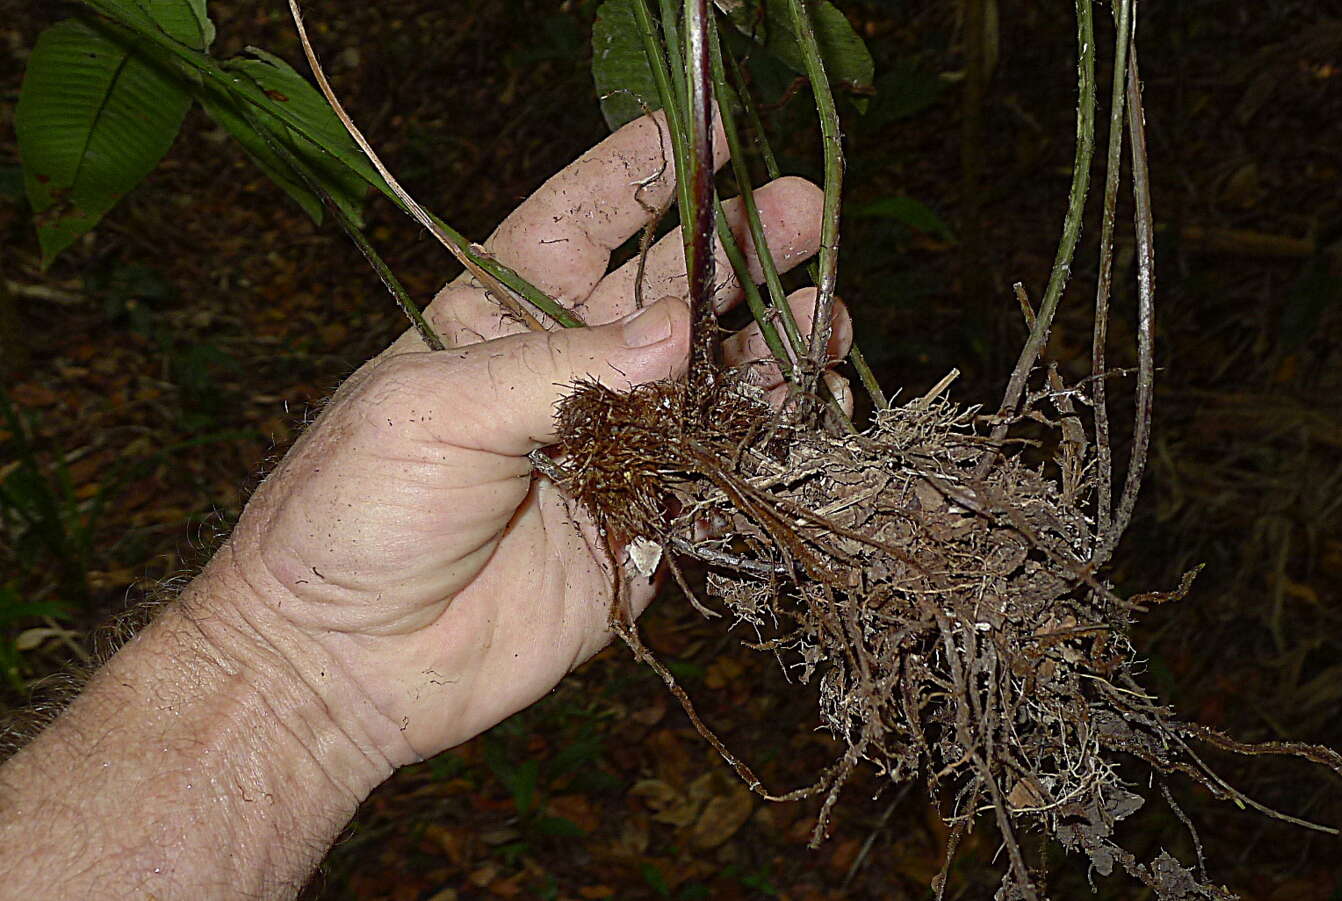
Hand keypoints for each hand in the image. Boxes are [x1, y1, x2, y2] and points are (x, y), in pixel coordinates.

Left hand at [205, 111, 853, 762]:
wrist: (348, 663)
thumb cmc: (355, 513)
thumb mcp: (435, 412)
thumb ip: (562, 368)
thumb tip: (680, 330)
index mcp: (495, 323)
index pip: (576, 225)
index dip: (641, 176)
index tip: (706, 135)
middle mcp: (564, 375)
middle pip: (666, 294)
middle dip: (736, 249)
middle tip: (805, 211)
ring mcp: (610, 451)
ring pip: (710, 381)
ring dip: (768, 344)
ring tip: (826, 312)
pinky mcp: (641, 528)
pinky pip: (720, 476)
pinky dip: (771, 443)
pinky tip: (813, 407)